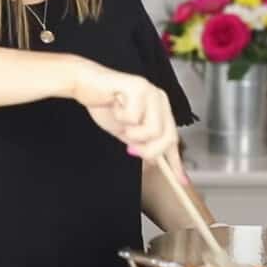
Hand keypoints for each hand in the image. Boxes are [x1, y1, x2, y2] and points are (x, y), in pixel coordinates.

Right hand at [68, 58, 186, 180]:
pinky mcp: (138, 86)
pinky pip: (133, 117)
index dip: (176, 161)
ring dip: (131, 132)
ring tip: (120, 119)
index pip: (172, 138)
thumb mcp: (126, 132)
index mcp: (161, 108)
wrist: (85, 85)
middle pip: (167, 138)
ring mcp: (151, 91)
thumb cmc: (105, 105)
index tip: (181, 181)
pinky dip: (120, 116)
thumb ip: (141, 144)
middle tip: (129, 147)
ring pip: (152, 130)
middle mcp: (160, 98)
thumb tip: (154, 163)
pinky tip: (115, 105)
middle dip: (148, 150)